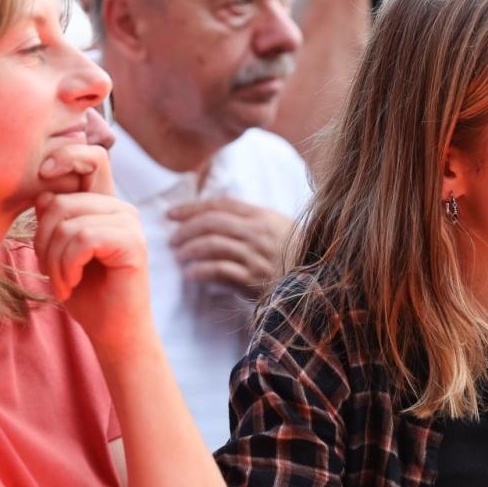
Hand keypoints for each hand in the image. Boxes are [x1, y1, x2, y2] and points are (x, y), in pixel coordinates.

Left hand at [34, 144, 151, 348]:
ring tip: (63, 282)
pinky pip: (83, 239)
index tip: (42, 176)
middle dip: (43, 239)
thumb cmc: (86, 293)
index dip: (64, 157)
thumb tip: (42, 192)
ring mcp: (130, 224)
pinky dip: (67, 266)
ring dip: (54, 260)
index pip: (90, 158)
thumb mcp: (58, 249)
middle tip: (51, 270)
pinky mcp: (133, 244)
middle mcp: (121, 209)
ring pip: (68, 223)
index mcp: (104, 204)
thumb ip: (53, 217)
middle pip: (61, 200)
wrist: (112, 331)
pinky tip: (72, 284)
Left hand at [167, 197, 292, 296]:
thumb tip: (215, 213)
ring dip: (190, 250)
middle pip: (211, 223)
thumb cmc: (293, 251)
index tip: (171, 214)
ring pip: (213, 244)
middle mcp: (256, 233)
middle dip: (185, 230)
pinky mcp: (253, 279)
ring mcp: (255, 255)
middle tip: (172, 240)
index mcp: (261, 216)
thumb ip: (249, 217)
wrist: (316, 280)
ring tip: (179, 256)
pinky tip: (191, 274)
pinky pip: (220, 270)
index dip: (191, 208)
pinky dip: (202, 271)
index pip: (218, 205)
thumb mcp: (276, 226)